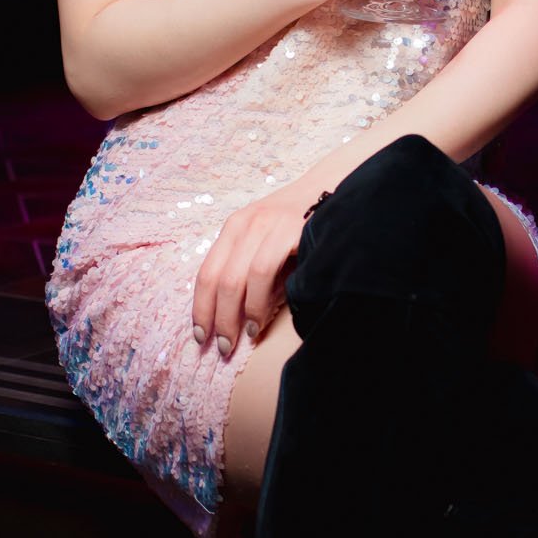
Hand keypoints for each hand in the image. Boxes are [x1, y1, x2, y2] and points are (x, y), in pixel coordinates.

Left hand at [191, 177, 312, 358]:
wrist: (337, 189)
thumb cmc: (304, 228)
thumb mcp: (270, 248)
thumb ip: (253, 277)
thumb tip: (240, 321)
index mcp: (234, 228)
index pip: (206, 273)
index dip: (200, 308)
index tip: (200, 336)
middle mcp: (244, 224)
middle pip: (217, 280)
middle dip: (217, 319)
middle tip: (222, 347)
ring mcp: (265, 226)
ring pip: (235, 279)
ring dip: (236, 315)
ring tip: (245, 337)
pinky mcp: (288, 231)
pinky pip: (261, 272)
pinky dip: (258, 301)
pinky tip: (260, 319)